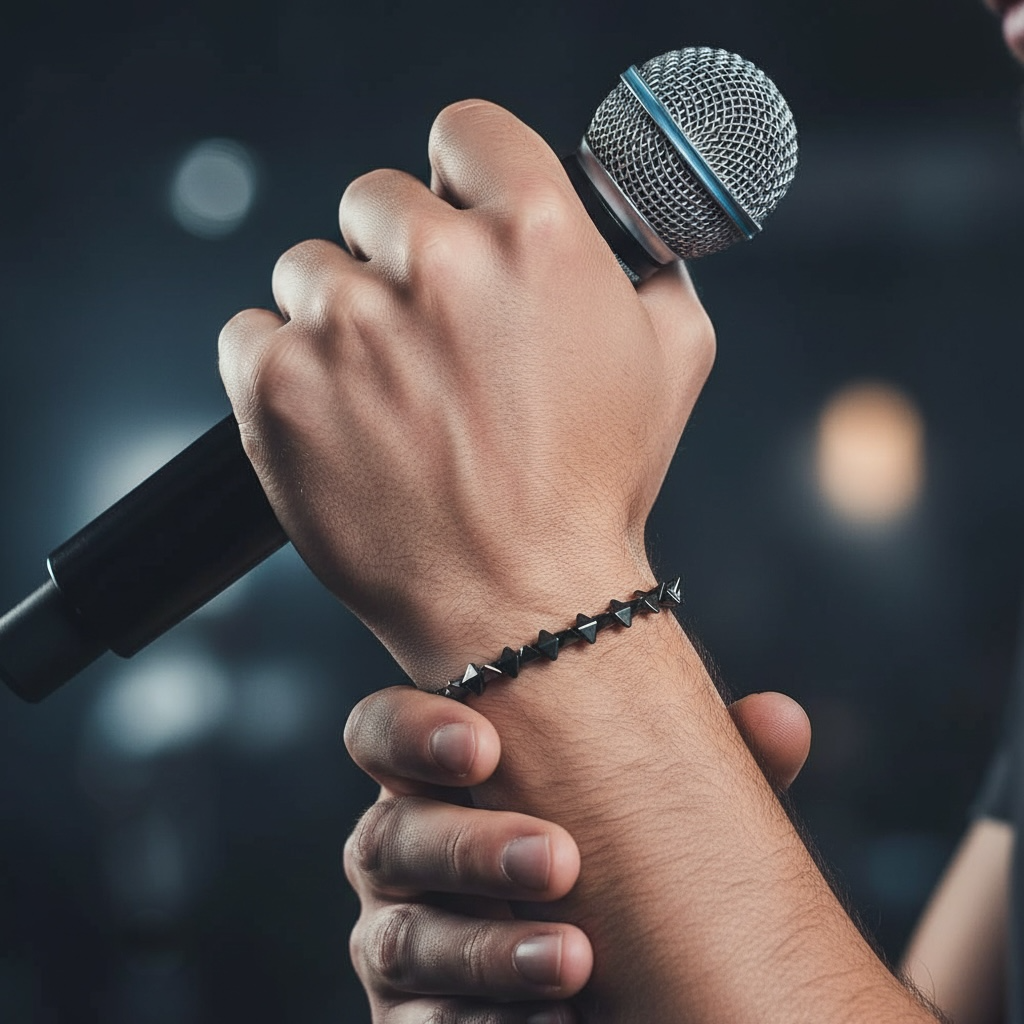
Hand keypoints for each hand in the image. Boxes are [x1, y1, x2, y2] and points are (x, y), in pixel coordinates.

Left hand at [218, 99, 713, 687]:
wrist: (522, 606)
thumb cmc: (594, 489)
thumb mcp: (671, 362)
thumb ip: (651, 271)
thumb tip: (632, 236)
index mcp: (536, 236)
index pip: (465, 132)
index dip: (463, 176)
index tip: (458, 215)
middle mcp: (438, 266)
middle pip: (376, 200)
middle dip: (399, 258)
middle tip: (426, 338)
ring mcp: (349, 325)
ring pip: (309, 271)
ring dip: (340, 320)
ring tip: (387, 397)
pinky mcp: (278, 386)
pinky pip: (251, 334)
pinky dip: (281, 368)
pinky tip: (336, 417)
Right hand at [344, 685, 810, 1021]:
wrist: (615, 983)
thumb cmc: (619, 866)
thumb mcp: (655, 817)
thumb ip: (703, 768)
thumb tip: (781, 718)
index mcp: (440, 778)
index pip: (383, 733)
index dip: (415, 732)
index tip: (487, 746)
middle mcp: (401, 853)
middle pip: (388, 836)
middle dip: (468, 845)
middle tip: (562, 859)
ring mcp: (400, 943)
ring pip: (401, 942)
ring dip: (485, 952)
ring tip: (576, 963)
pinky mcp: (410, 1023)